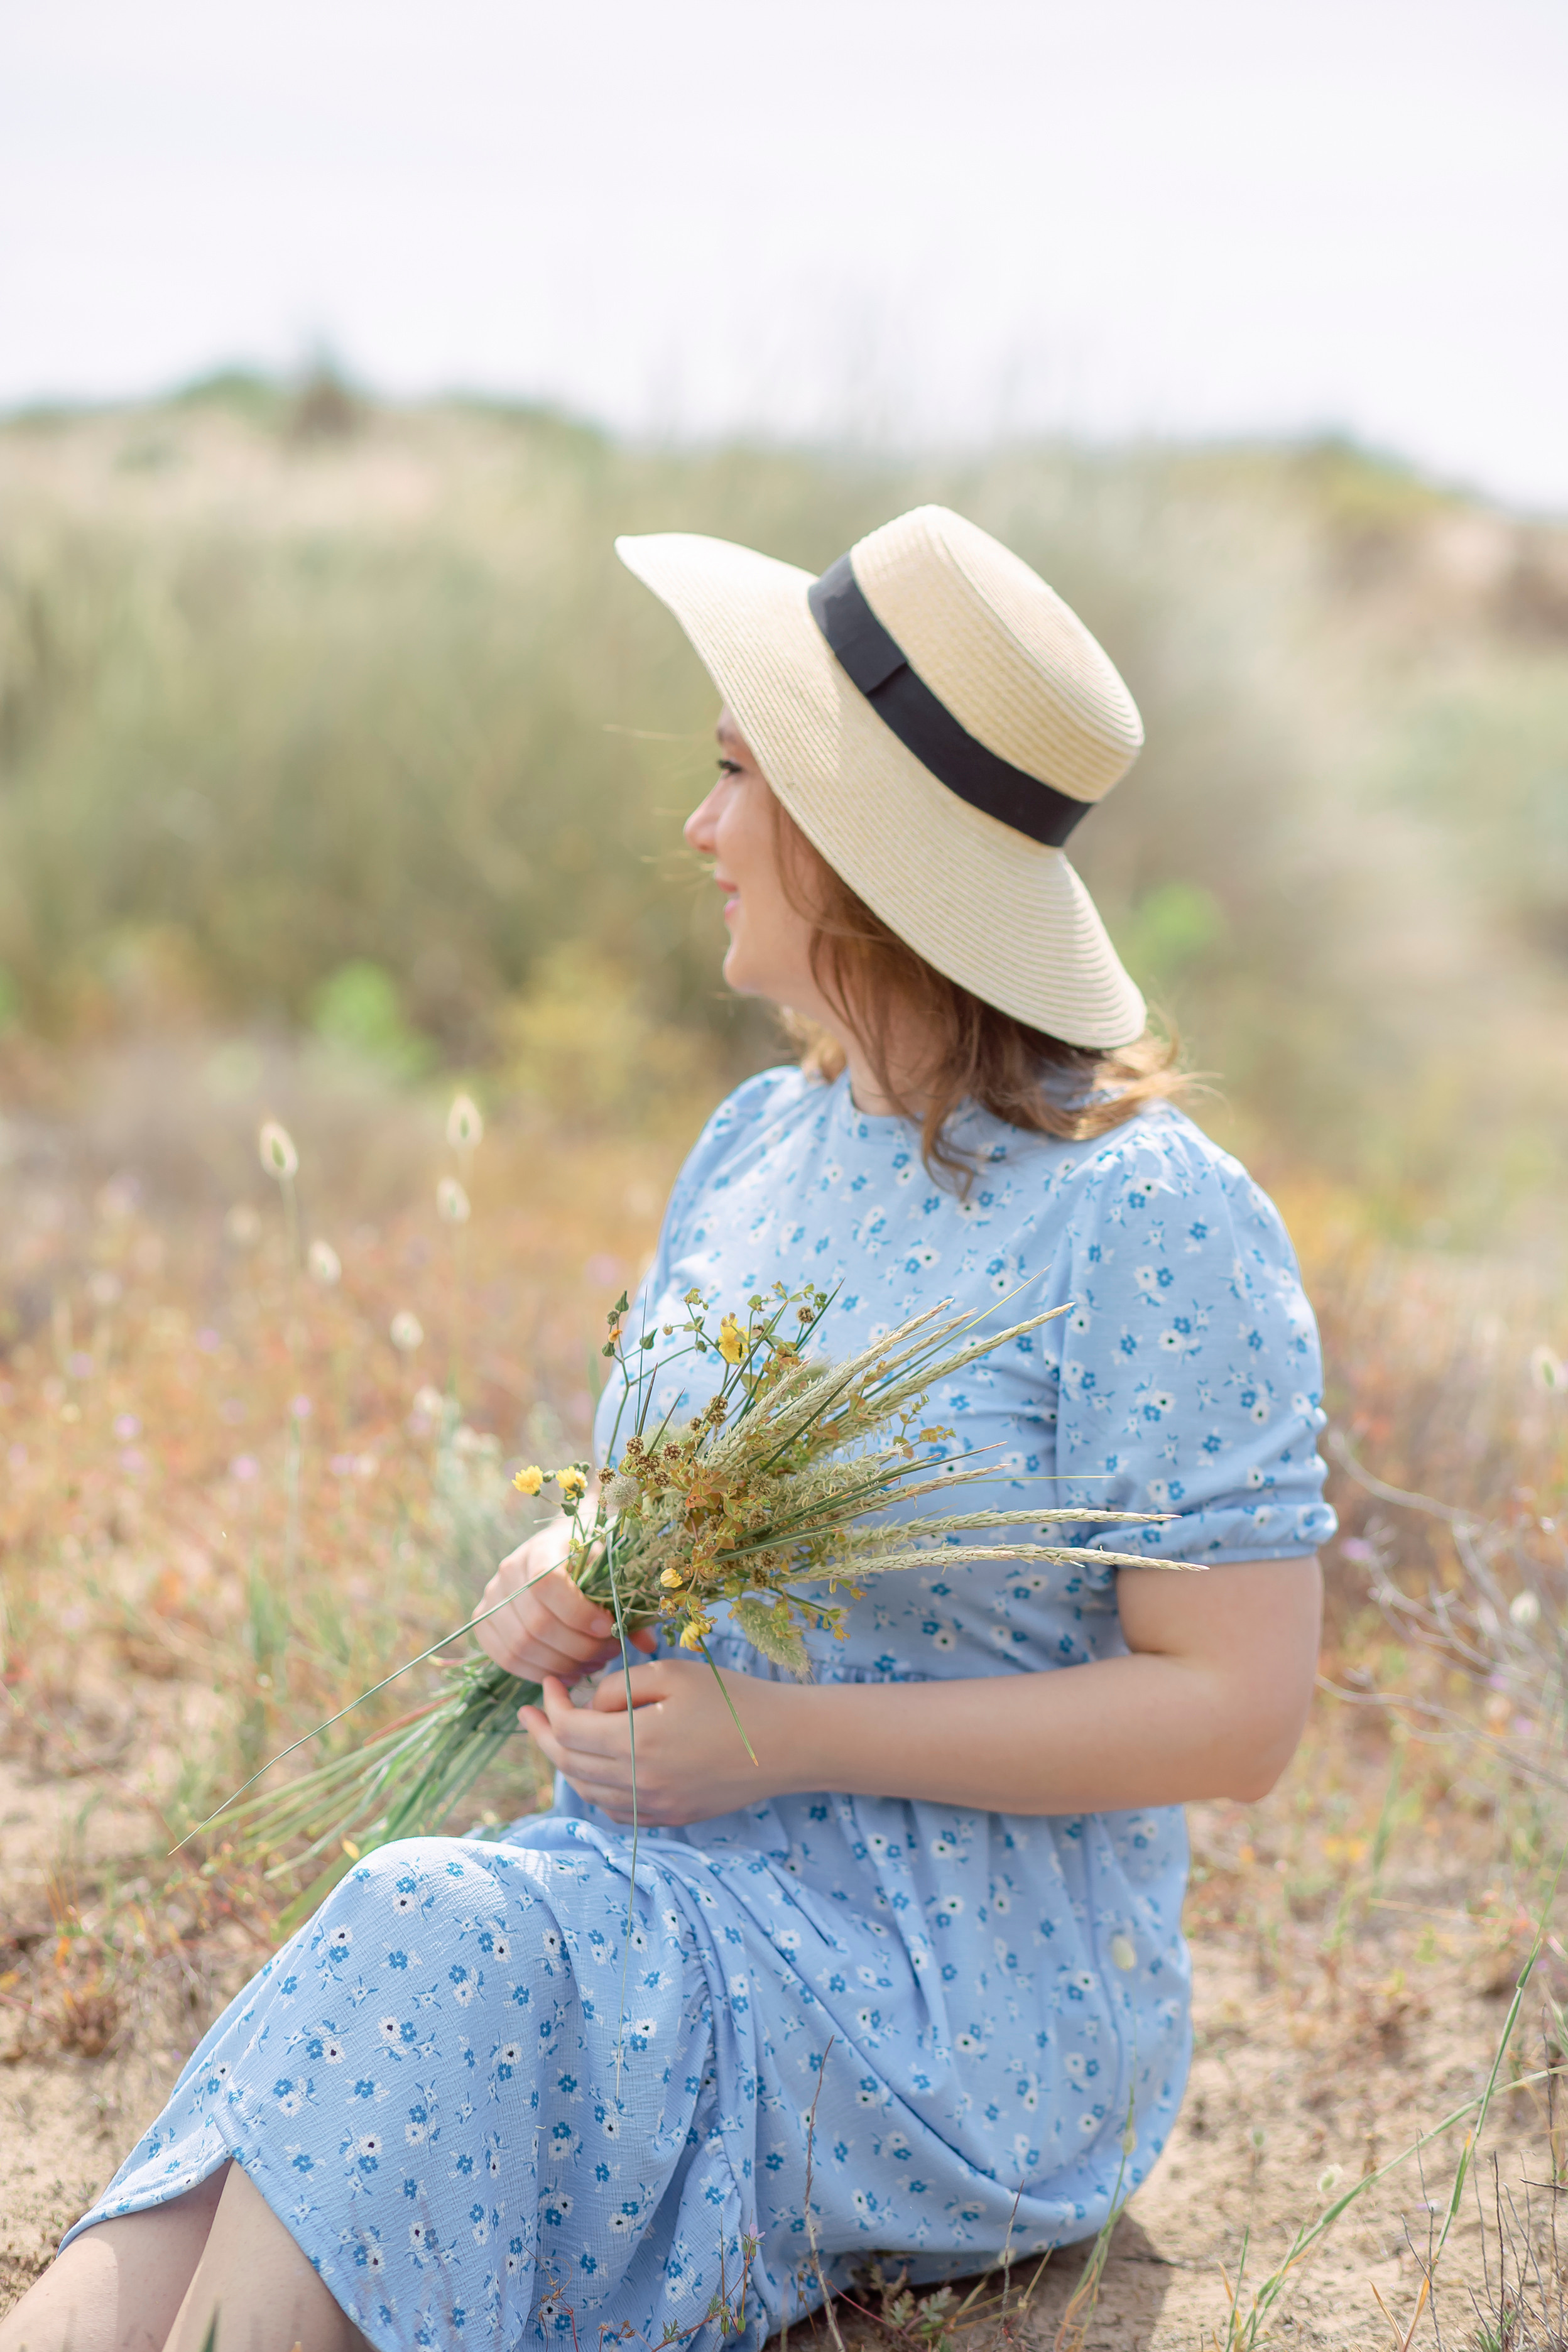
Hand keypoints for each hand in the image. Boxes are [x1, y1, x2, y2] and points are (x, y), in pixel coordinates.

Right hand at [474, 1520, 655, 1683]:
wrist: (561, 1546)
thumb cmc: (592, 1558)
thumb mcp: (611, 1568)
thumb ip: (627, 1604)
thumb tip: (648, 1646)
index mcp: (541, 1548)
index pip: (547, 1585)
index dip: (577, 1613)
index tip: (606, 1628)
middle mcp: (509, 1571)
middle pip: (536, 1624)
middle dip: (577, 1649)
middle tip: (607, 1655)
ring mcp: (492, 1597)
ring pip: (520, 1646)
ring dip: (561, 1665)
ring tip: (591, 1665)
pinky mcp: (484, 1621)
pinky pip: (506, 1658)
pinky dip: (538, 1672)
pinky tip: (568, 1672)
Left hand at [519, 1658, 790, 1825]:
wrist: (788, 1743)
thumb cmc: (733, 1699)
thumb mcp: (673, 1674)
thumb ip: (620, 1687)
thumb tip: (590, 1706)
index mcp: (637, 1744)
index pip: (570, 1731)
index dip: (550, 1706)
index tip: (548, 1683)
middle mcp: (639, 1784)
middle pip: (570, 1765)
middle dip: (544, 1737)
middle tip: (529, 1714)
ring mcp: (655, 1807)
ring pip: (588, 1791)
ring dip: (566, 1763)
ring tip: (557, 1737)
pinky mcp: (671, 1817)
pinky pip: (615, 1809)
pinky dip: (595, 1788)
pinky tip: (595, 1767)